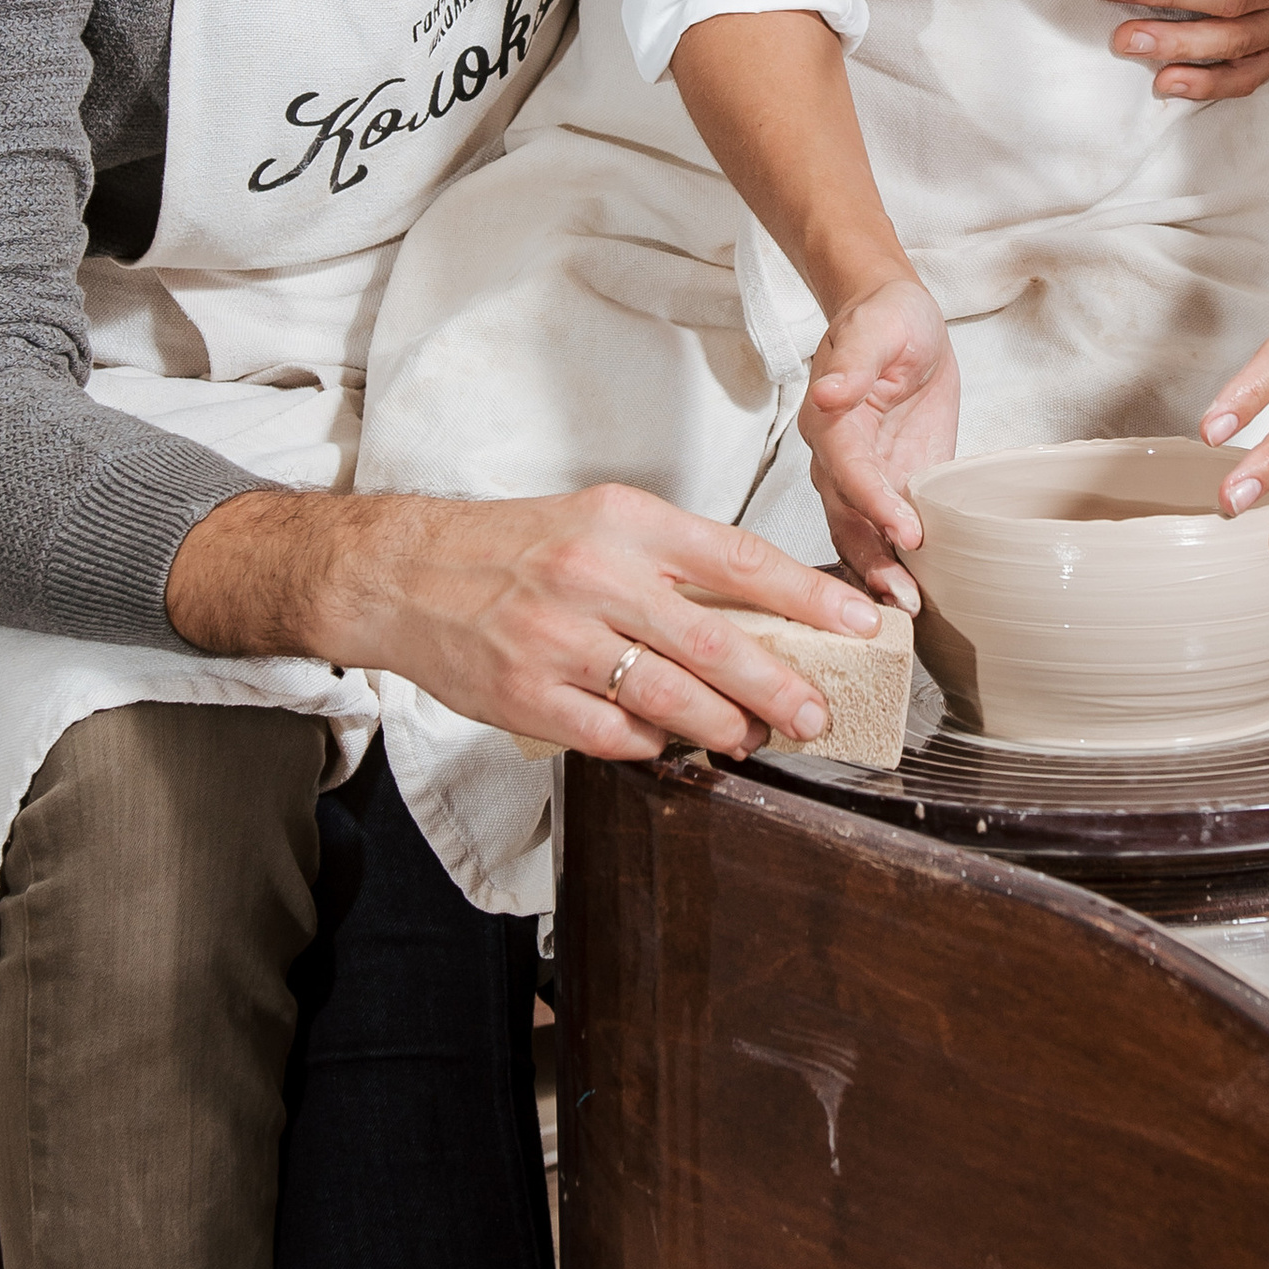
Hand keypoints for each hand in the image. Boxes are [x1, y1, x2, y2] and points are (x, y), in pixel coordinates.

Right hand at [165, 480, 882, 761]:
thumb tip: (765, 610)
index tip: (859, 624)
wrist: (408, 574)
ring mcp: (560, 641)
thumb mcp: (601, 522)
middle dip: (781, 686)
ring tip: (753, 736)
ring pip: (672, 700)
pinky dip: (654, 747)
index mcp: (624, 522)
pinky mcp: (531, 697)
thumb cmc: (516, 547)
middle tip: (818, 713)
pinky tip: (673, 744)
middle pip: (716, 643)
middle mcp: (595, 577)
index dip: (807, 598)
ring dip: (726, 727)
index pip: (737, 560)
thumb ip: (675, 561)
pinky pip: (617, 736)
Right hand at [800, 277, 959, 595]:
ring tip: (911, 607)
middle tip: (903, 598)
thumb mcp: (877, 326)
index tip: (905, 531)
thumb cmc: (885, 319)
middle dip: (872, 561)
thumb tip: (829, 393)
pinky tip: (917, 593)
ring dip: (882, 573)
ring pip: (860, 536)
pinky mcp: (892, 485)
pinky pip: (886, 531)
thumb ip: (854, 363)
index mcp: (829, 420)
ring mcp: (862, 477)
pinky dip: (898, 563)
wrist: (898, 320)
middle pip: (846, 519)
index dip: (874, 503)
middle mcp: (836, 458)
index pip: (848, 470)